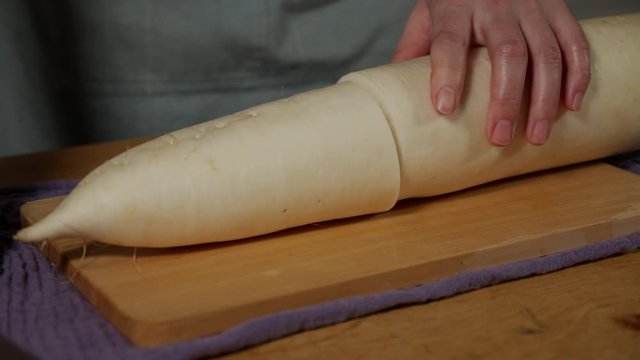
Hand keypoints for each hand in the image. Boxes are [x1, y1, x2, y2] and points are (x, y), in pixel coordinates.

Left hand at [392, 0, 590, 145]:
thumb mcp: (426, 15)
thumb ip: (413, 50)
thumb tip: (394, 95)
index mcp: (455, 8)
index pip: (449, 42)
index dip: (447, 74)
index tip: (444, 107)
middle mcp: (496, 5)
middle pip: (506, 53)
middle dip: (506, 99)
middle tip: (500, 138)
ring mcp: (531, 6)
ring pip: (545, 52)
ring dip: (543, 98)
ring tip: (537, 136)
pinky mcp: (557, 8)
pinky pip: (573, 42)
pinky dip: (576, 75)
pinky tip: (570, 105)